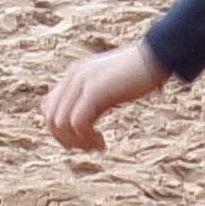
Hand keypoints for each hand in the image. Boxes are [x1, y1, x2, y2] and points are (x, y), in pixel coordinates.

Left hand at [39, 38, 166, 154]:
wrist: (155, 57)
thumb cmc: (138, 75)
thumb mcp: (108, 88)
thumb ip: (92, 101)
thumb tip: (82, 125)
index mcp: (73, 75)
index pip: (49, 108)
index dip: (60, 131)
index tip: (82, 141)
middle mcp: (73, 77)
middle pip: (50, 118)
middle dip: (66, 139)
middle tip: (90, 147)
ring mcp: (82, 82)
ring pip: (60, 123)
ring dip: (77, 141)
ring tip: (97, 145)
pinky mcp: (94, 90)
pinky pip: (77, 123)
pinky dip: (86, 138)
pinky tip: (102, 142)